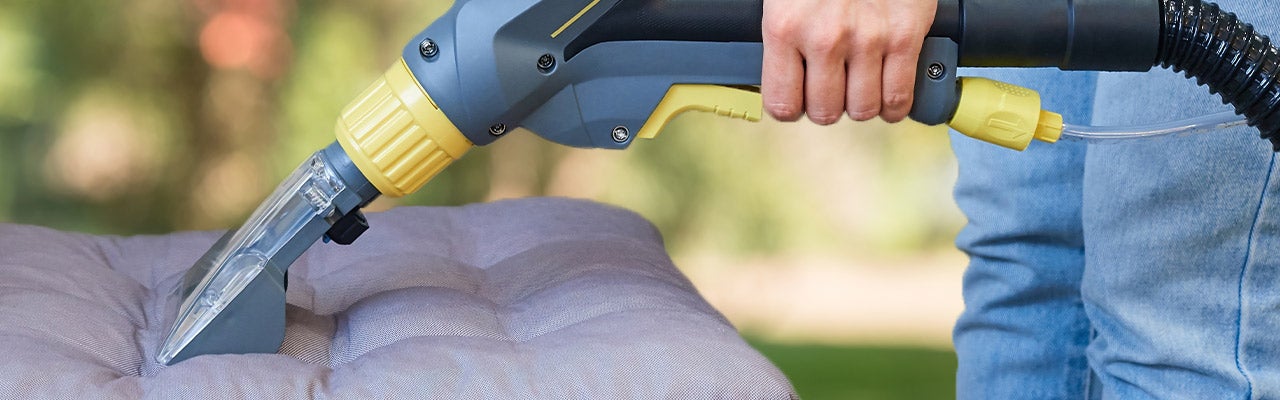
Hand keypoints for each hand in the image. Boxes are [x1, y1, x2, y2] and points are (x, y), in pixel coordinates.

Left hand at [762, 0, 936, 124]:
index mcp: (784, 27)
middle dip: (827, 106)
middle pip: (825, 112)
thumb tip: (782, 72)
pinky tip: (888, 97)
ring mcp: (868, 39)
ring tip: (859, 88)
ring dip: (861, 104)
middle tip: (831, 90)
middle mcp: (824, 38)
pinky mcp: (906, 35)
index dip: (791, 105)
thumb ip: (781, 32)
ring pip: (863, 109)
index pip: (782, 103)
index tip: (797, 98)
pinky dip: (894, 104)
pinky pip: (900, 95)